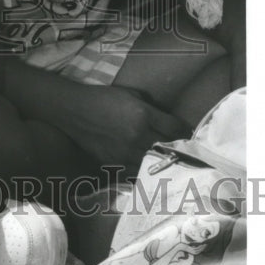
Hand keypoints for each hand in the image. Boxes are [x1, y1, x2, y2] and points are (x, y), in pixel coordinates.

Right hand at [58, 83, 188, 175]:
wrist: (74, 110)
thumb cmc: (103, 98)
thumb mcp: (130, 95)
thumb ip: (150, 108)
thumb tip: (167, 121)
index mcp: (143, 115)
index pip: (175, 129)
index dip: (185, 132)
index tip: (189, 135)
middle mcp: (138, 135)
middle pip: (168, 148)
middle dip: (178, 149)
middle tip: (186, 152)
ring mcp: (126, 151)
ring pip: (154, 163)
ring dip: (162, 162)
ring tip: (170, 163)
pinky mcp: (114, 162)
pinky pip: (136, 169)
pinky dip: (144, 168)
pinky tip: (148, 168)